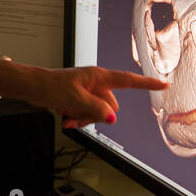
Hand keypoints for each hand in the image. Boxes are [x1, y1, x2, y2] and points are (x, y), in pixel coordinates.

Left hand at [33, 66, 167, 127]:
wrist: (33, 88)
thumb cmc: (51, 86)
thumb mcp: (76, 99)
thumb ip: (96, 109)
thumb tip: (112, 118)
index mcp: (99, 77)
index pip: (128, 80)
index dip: (146, 84)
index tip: (163, 84)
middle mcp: (96, 84)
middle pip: (110, 106)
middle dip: (95, 115)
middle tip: (76, 113)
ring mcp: (88, 93)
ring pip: (98, 113)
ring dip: (83, 118)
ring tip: (67, 114)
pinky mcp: (80, 100)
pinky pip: (87, 114)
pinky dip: (77, 118)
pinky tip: (65, 116)